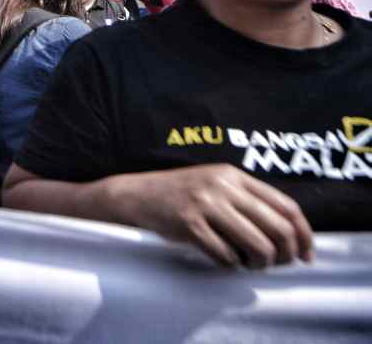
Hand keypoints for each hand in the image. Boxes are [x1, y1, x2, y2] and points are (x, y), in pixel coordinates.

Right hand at [108, 164, 313, 267]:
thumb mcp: (214, 184)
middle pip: (277, 228)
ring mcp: (205, 204)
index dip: (303, 234)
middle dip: (284, 254)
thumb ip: (245, 199)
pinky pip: (225, 255)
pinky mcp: (188, 224)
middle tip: (276, 263)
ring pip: (256, 245)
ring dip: (259, 263)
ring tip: (249, 264)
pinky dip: (231, 265)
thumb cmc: (178, 195)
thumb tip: (286, 232)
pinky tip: (225, 261)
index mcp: (233, 175)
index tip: (306, 253)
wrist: (134, 196)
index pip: (286, 205)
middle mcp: (223, 187)